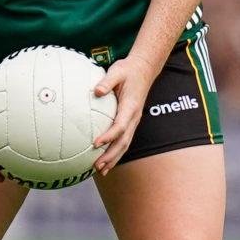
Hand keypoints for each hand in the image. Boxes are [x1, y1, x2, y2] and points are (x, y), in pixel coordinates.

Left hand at [91, 53, 160, 174]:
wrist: (144, 69)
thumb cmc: (128, 69)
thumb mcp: (117, 70)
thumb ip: (107, 81)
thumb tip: (96, 90)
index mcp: (130, 106)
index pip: (120, 125)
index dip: (108, 136)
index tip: (95, 144)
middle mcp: (134, 117)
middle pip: (123, 141)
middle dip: (111, 156)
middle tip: (97, 166)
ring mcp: (134, 121)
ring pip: (125, 144)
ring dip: (114, 158)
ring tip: (101, 170)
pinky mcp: (130, 121)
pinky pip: (124, 140)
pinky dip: (116, 152)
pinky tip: (106, 160)